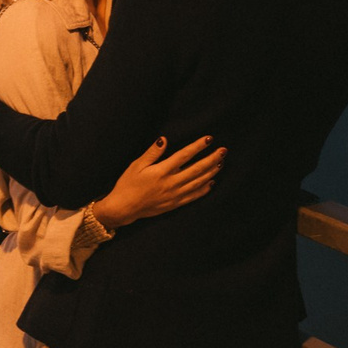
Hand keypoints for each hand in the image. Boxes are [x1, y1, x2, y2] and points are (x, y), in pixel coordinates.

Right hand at [91, 136, 222, 230]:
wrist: (124, 208)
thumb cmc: (127, 184)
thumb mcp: (136, 165)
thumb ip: (152, 152)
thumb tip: (164, 139)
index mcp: (162, 171)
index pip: (184, 155)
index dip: (198, 146)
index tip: (209, 139)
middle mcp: (171, 183)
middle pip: (197, 169)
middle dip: (212, 159)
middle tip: (224, 150)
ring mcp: (175, 195)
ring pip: (199, 182)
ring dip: (211, 172)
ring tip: (221, 163)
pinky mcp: (175, 204)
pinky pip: (194, 196)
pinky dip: (204, 189)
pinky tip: (211, 182)